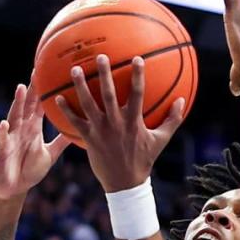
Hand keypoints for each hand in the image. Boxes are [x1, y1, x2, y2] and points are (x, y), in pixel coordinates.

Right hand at [0, 78, 70, 201]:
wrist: (15, 188)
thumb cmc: (30, 169)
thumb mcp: (50, 154)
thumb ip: (61, 141)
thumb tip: (80, 129)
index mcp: (33, 129)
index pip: (39, 106)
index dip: (43, 91)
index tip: (49, 73)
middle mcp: (21, 129)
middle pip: (27, 106)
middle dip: (31, 89)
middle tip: (36, 71)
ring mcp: (11, 138)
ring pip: (14, 117)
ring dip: (17, 103)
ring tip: (21, 89)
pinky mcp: (2, 151)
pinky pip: (3, 140)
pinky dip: (3, 132)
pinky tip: (5, 124)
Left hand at [55, 54, 183, 192]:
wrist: (125, 184)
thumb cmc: (144, 160)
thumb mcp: (161, 140)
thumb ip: (172, 120)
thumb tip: (182, 100)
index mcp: (134, 122)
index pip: (137, 94)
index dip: (137, 76)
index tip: (137, 58)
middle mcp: (116, 123)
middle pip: (109, 94)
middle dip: (104, 74)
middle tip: (100, 56)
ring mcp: (101, 131)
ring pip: (89, 104)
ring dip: (80, 86)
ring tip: (75, 69)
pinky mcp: (89, 139)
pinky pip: (75, 122)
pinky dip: (66, 110)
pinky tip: (57, 97)